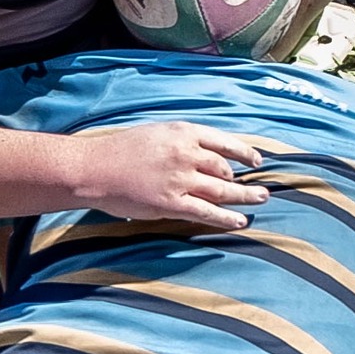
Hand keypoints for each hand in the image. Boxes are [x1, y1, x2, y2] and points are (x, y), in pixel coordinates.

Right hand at [72, 123, 267, 230]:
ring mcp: (180, 180)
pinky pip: (207, 212)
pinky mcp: (172, 204)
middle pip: (225, 168)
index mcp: (183, 133)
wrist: (94, 168)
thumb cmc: (119, 150)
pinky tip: (240, 220)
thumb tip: (204, 153)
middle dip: (243, 179)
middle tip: (258, 187)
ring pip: (223, 190)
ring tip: (260, 200)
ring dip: (245, 196)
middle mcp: (186, 154)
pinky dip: (226, 218)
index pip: (224, 142)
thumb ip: (181, 141)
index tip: (257, 160)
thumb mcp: (155, 133)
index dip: (244, 152)